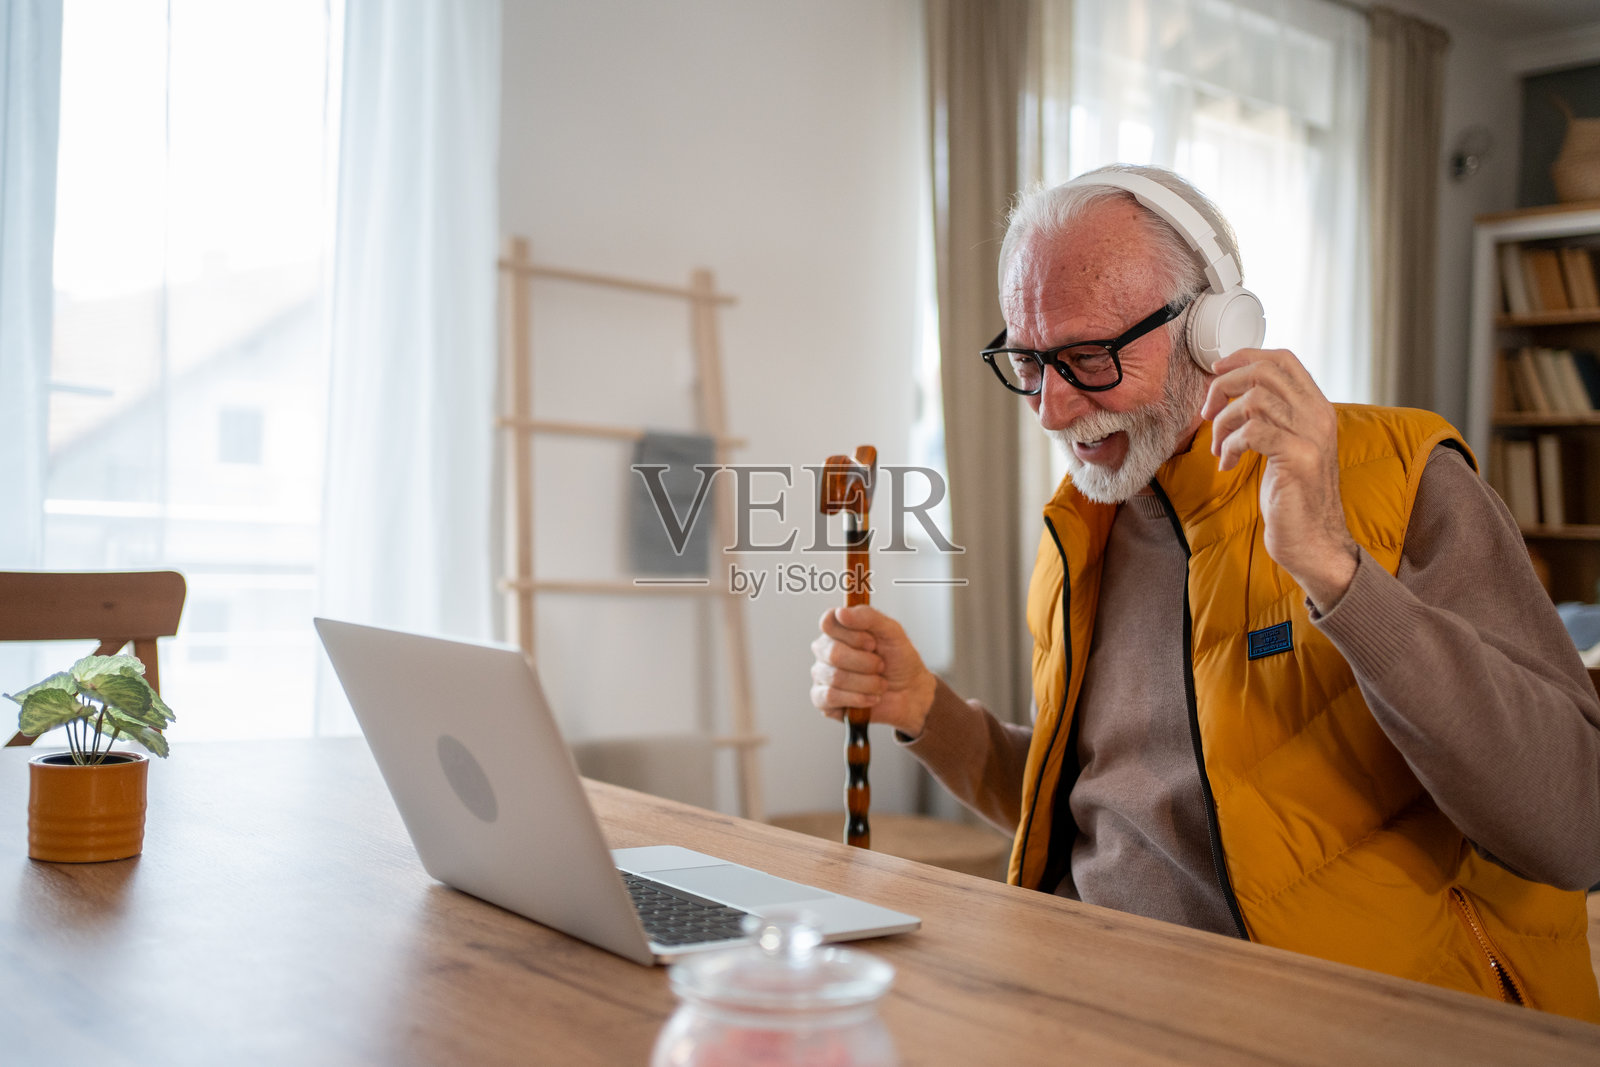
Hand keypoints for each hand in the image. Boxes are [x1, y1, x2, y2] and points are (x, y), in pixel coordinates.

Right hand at [809, 605, 937, 738]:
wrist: (910, 692)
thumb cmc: (898, 660)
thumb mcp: (892, 631)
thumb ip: (868, 617)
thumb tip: (841, 613)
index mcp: (838, 630)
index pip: (828, 623)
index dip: (854, 635)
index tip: (872, 643)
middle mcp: (825, 650)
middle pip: (833, 653)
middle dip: (867, 663)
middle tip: (881, 666)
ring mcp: (821, 675)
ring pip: (836, 677)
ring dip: (868, 683)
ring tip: (880, 684)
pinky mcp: (822, 700)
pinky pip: (830, 697)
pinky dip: (858, 698)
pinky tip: (870, 698)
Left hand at [1201, 348, 1357, 612]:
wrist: (1314, 541)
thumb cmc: (1292, 497)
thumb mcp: (1285, 447)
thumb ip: (1271, 418)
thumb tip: (1231, 392)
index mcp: (1317, 408)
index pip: (1284, 359)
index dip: (1245, 356)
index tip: (1218, 371)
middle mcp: (1318, 415)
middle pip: (1265, 372)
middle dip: (1226, 386)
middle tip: (1209, 413)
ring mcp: (1311, 436)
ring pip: (1254, 400)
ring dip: (1224, 422)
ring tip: (1220, 448)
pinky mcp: (1298, 458)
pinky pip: (1252, 432)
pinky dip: (1230, 446)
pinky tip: (1228, 465)